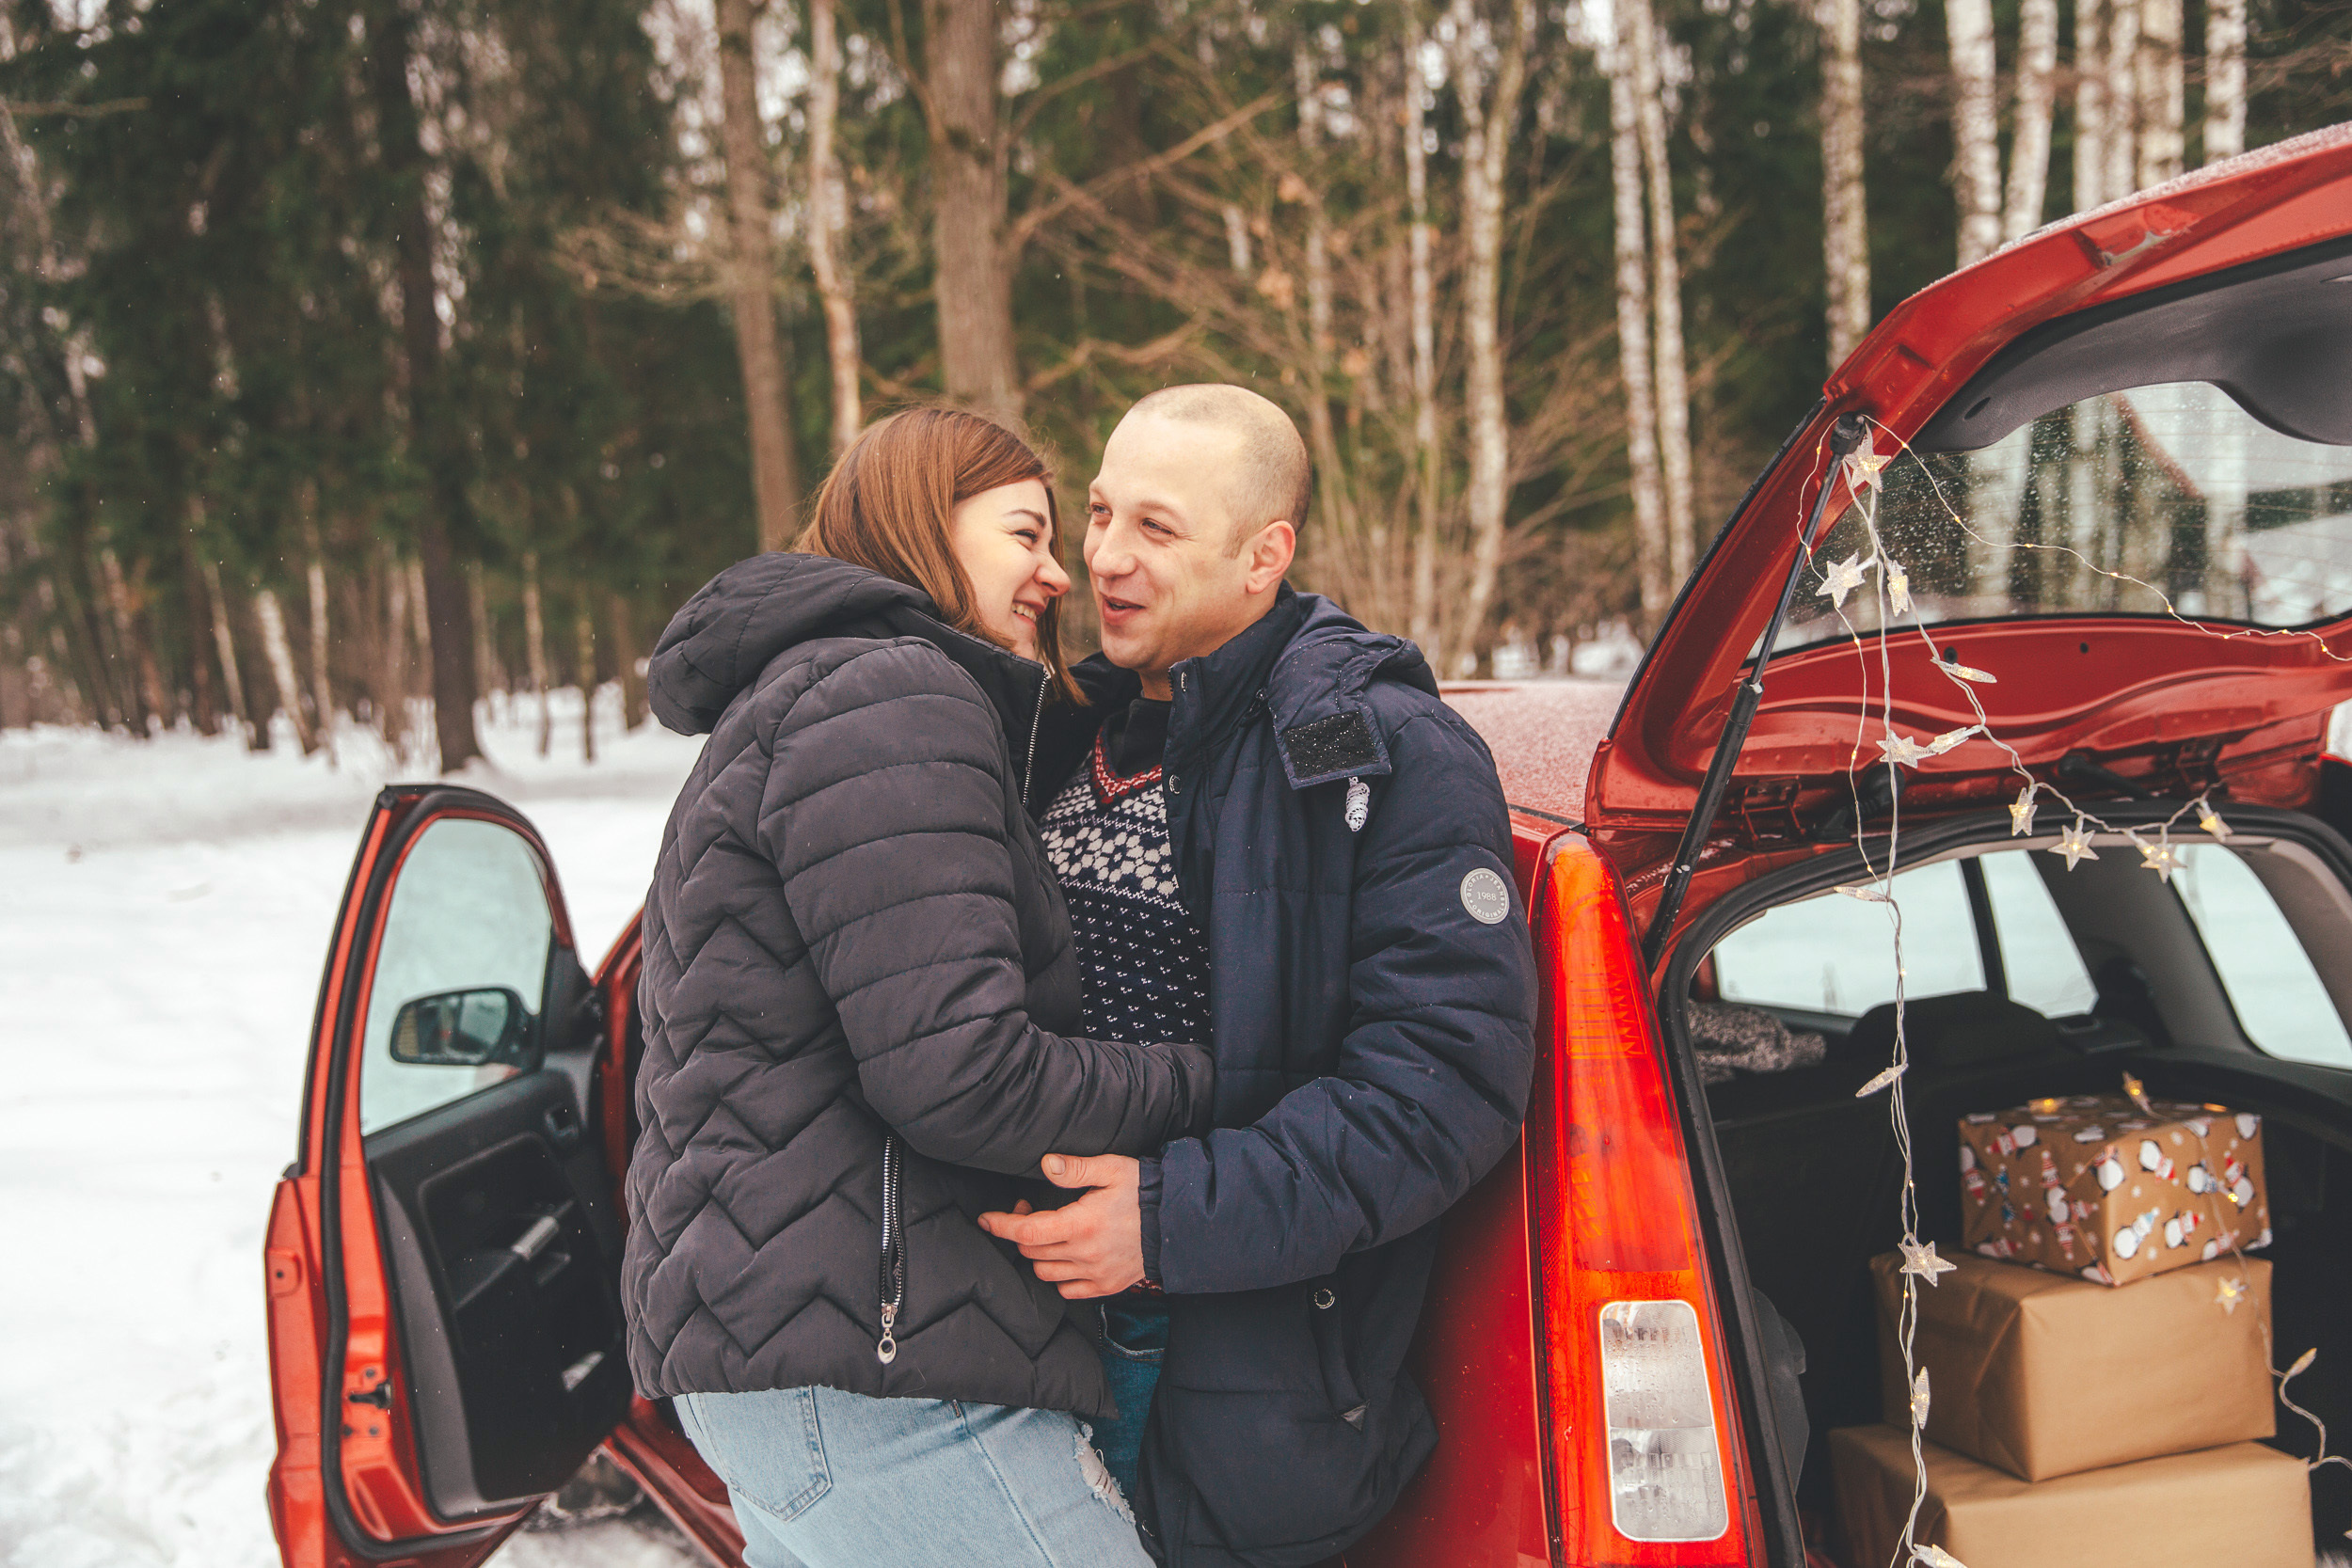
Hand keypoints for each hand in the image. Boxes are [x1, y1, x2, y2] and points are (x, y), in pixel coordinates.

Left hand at [976, 1153, 1144, 1298]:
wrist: (1179, 1223)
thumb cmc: (1145, 1191)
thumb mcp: (1112, 1169)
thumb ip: (1075, 1168)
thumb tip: (1045, 1164)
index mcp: (1082, 1224)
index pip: (1027, 1232)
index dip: (1001, 1226)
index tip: (986, 1219)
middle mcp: (1085, 1254)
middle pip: (1031, 1252)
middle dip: (1021, 1231)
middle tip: (1030, 1209)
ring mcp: (1095, 1274)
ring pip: (1045, 1273)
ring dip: (1037, 1254)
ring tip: (1048, 1233)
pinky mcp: (1106, 1286)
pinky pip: (1068, 1290)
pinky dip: (1058, 1276)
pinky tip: (1065, 1256)